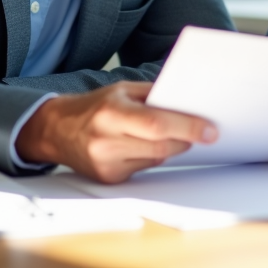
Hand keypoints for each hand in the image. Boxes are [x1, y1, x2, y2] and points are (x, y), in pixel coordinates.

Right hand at [15, 81, 216, 183]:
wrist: (57, 130)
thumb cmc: (95, 106)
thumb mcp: (123, 90)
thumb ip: (154, 95)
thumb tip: (189, 101)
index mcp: (111, 114)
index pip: (157, 125)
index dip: (187, 127)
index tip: (210, 131)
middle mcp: (106, 141)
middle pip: (161, 145)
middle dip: (185, 138)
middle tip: (203, 131)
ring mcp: (106, 164)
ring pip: (156, 158)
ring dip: (171, 147)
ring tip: (172, 133)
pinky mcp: (109, 179)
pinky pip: (144, 168)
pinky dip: (153, 156)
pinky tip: (145, 145)